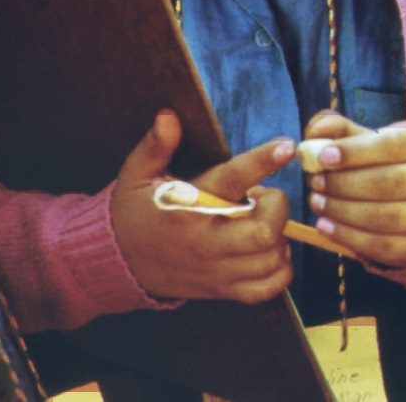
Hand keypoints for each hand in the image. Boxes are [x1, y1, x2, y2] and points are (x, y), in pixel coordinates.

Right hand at [112, 109, 295, 303]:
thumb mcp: (136, 174)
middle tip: (264, 197)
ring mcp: (216, 271)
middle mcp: (205, 242)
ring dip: (279, 236)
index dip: (262, 162)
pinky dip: (279, 268)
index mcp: (188, 206)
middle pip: (264, 232)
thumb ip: (156, 145)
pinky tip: (269, 249)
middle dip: (278, 207)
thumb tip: (169, 115)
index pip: (231, 181)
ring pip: (270, 260)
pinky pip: (266, 288)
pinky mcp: (222, 290)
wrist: (119, 263)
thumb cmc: (135, 211)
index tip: (286, 147)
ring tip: (262, 220)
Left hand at [301, 111, 405, 267]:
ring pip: (386, 217)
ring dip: (344, 211)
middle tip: (315, 182)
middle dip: (345, 183)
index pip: (393, 144)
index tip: (323, 157)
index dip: (356, 151)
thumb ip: (341, 130)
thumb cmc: (390, 161)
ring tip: (316, 202)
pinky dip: (349, 237)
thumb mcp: (371, 138)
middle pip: (390, 182)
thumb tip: (315, 131)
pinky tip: (326, 226)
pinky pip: (383, 246)